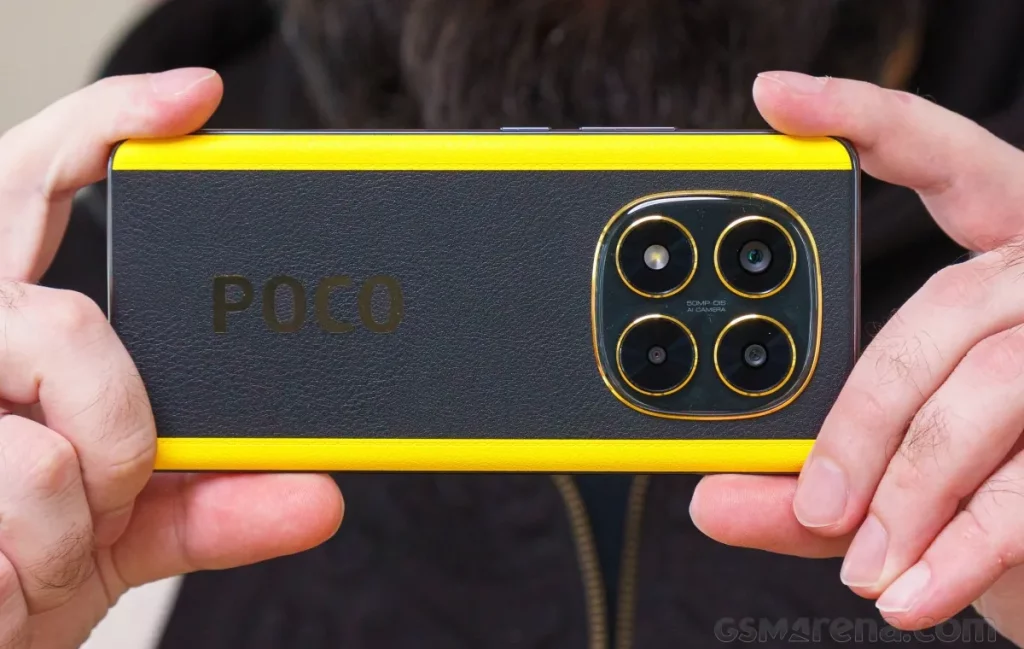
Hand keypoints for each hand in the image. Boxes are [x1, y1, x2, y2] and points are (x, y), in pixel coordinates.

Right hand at [0, 69, 343, 647]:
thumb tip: (317, 494)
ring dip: (95, 503)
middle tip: (127, 480)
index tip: (196, 100)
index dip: (106, 123)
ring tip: (62, 538)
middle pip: (66, 314)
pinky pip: (37, 481)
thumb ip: (213, 501)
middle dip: (126, 416)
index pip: (34, 184)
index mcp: (5, 324)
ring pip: (62, 416)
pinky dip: (54, 552)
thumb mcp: (126, 527)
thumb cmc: (25, 565)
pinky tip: (15, 574)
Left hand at [690, 71, 1023, 643]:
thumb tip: (711, 498)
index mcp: (1002, 249)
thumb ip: (810, 479)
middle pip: (945, 311)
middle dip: (865, 419)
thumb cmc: (997, 484)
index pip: (941, 157)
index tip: (775, 97)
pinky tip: (909, 593)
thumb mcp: (899, 471)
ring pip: (994, 390)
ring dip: (911, 492)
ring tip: (862, 565)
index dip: (864, 117)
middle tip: (816, 502)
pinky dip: (964, 549)